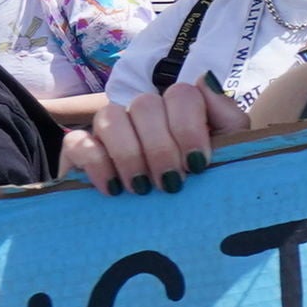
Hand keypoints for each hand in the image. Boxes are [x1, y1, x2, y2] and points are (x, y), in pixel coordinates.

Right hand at [66, 79, 248, 196]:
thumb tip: (205, 78)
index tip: (198, 165)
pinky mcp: (80, 150)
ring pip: (110, 116)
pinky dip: (96, 163)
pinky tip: (113, 189)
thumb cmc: (204, 188)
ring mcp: (110, 129)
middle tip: (172, 184)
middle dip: (161, 147)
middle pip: (145, 104)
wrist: (172, 228)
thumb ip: (226, 118)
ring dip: (129, 154)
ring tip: (142, 188)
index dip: (188, 127)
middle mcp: (143, 114)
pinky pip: (78, 141)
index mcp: (180, 112)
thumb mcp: (228, 156)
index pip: (181, 94)